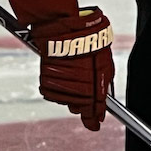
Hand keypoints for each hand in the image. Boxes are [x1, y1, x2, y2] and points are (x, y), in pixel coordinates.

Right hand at [31, 8, 114, 130]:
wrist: (66, 26)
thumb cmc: (88, 39)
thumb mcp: (104, 61)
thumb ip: (104, 83)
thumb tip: (103, 102)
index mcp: (94, 83)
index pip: (94, 110)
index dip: (93, 119)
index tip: (95, 124)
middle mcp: (76, 87)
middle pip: (78, 107)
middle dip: (83, 103)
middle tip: (85, 88)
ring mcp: (61, 85)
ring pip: (65, 101)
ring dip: (69, 93)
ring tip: (73, 74)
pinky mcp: (46, 81)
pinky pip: (52, 93)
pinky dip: (57, 87)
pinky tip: (62, 73)